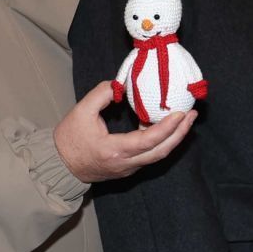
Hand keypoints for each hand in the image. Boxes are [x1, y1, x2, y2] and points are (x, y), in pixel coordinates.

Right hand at [52, 84, 192, 183]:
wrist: (60, 165)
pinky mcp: (129, 168)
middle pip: (161, 151)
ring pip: (158, 155)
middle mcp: (126, 163)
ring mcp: (129, 168)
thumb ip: (101, 94)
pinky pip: (150, 155)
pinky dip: (162, 141)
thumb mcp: (81, 111)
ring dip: (174, 138)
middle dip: (180, 133)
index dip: (167, 128)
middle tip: (192, 115)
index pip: (148, 141)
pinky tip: (168, 127)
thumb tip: (120, 83)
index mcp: (114, 150)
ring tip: (186, 120)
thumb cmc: (69, 139)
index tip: (180, 114)